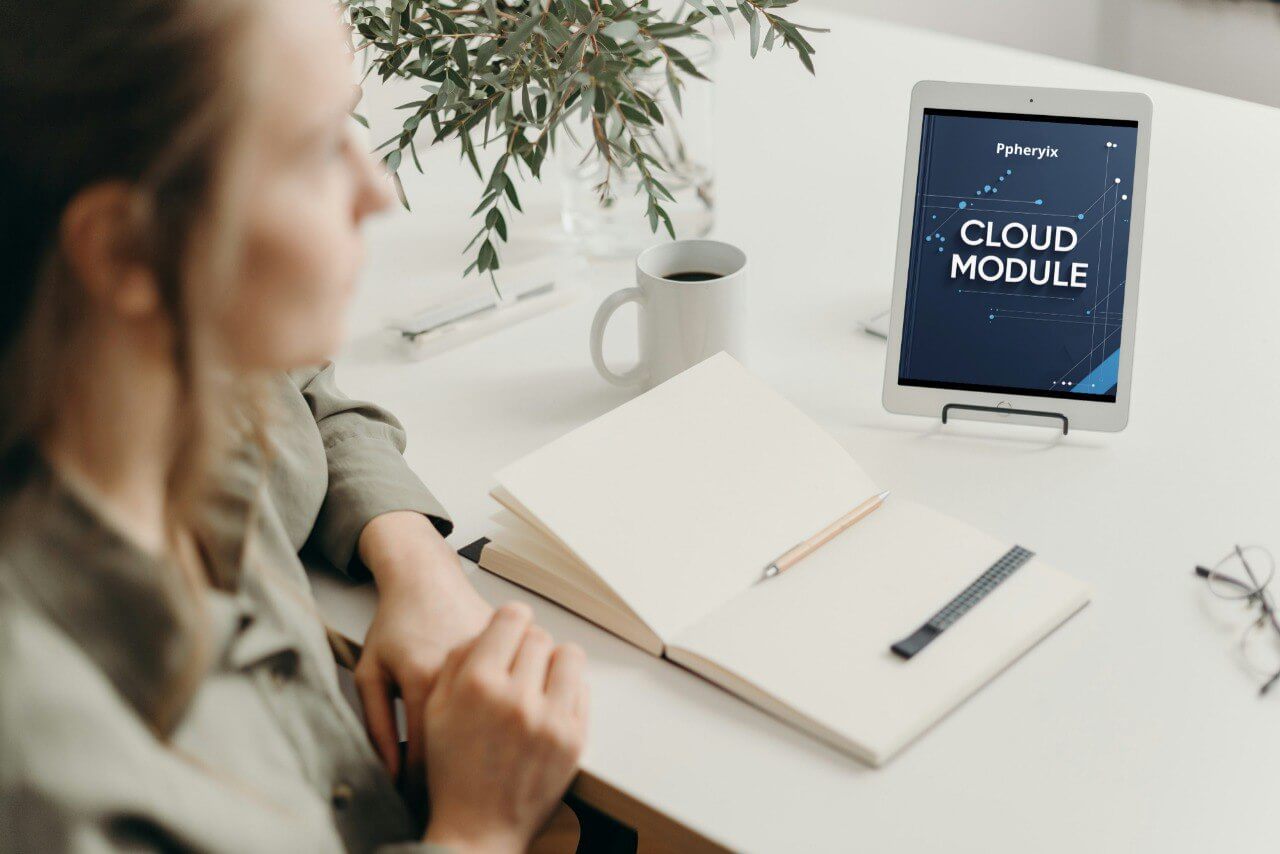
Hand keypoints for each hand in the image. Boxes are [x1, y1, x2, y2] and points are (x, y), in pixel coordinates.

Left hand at [355, 511, 493, 778]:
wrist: (426, 576)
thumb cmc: (397, 622)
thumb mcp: (371, 672)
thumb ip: (376, 724)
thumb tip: (390, 771)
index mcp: (424, 679)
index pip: (425, 753)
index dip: (418, 784)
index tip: (416, 798)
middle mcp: (463, 672)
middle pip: (465, 742)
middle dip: (453, 768)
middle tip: (443, 783)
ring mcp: (491, 661)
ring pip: (493, 717)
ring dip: (482, 740)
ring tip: (467, 754)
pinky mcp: (509, 653)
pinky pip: (508, 691)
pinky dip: (497, 710)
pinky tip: (485, 721)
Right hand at [422, 604, 587, 853]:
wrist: (477, 829)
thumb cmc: (452, 770)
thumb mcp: (435, 709)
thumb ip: (459, 660)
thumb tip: (489, 629)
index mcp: (477, 684)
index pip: (512, 618)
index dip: (511, 619)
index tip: (510, 626)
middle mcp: (516, 698)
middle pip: (539, 636)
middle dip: (528, 644)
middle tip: (517, 661)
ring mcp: (549, 719)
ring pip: (568, 656)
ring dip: (554, 661)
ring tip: (537, 679)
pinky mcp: (574, 739)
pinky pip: (582, 688)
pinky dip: (567, 689)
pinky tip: (548, 702)